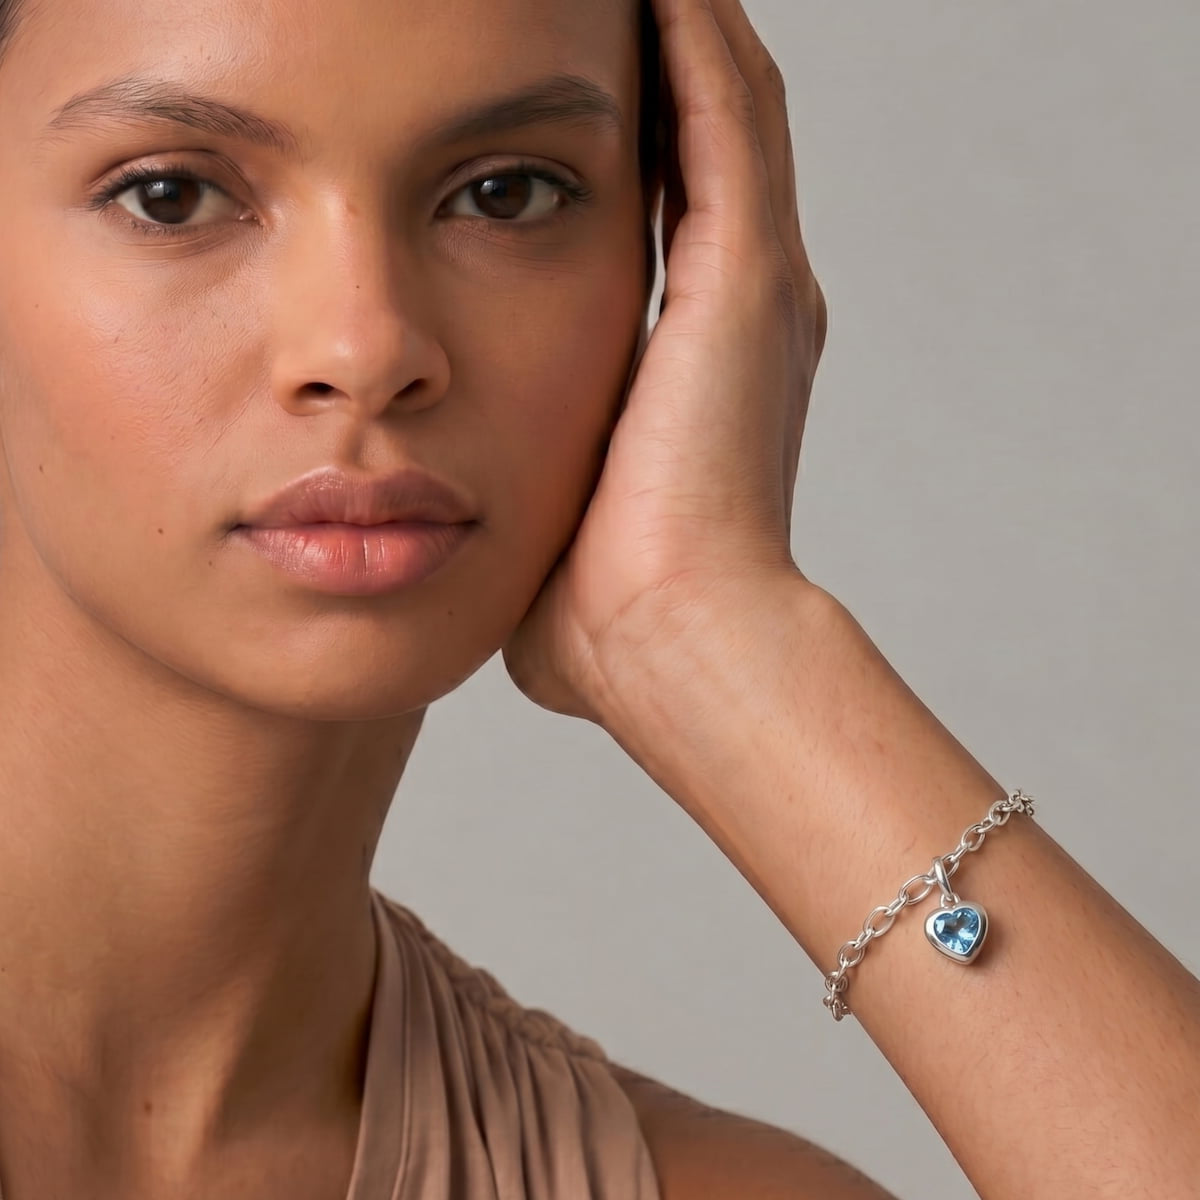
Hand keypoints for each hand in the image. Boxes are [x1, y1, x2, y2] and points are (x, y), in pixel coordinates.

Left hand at [503, 0, 827, 727]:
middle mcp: (750, 309)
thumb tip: (473, 510)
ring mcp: (760, 287)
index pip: (676, 209)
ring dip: (680, 27)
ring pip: (728, 107)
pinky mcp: (747, 280)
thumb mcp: (560, 520)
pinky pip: (724, 117)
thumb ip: (534, 483)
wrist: (676, 648)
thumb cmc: (607, 614)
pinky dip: (691, 41)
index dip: (637, 135)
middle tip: (594, 0)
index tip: (569, 88)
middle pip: (711, 139)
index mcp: (709, 362)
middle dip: (660, 59)